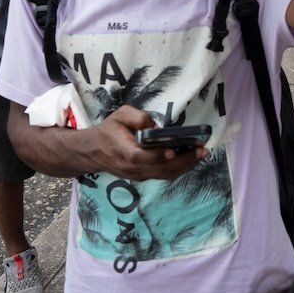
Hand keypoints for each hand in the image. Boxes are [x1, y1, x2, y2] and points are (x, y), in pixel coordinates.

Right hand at [84, 106, 205, 180]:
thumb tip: (156, 127)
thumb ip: (138, 117)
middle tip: (201, 150)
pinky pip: (162, 175)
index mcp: (123, 151)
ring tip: (201, 154)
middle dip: (183, 161)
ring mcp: (137, 175)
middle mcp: (131, 168)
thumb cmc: (108, 130)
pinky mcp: (142, 177)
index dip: (158, 156)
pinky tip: (190, 159)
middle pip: (159, 169)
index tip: (174, 150)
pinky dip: (178, 169)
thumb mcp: (120, 115)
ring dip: (185, 166)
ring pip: (163, 175)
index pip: (141, 157)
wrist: (91, 152)